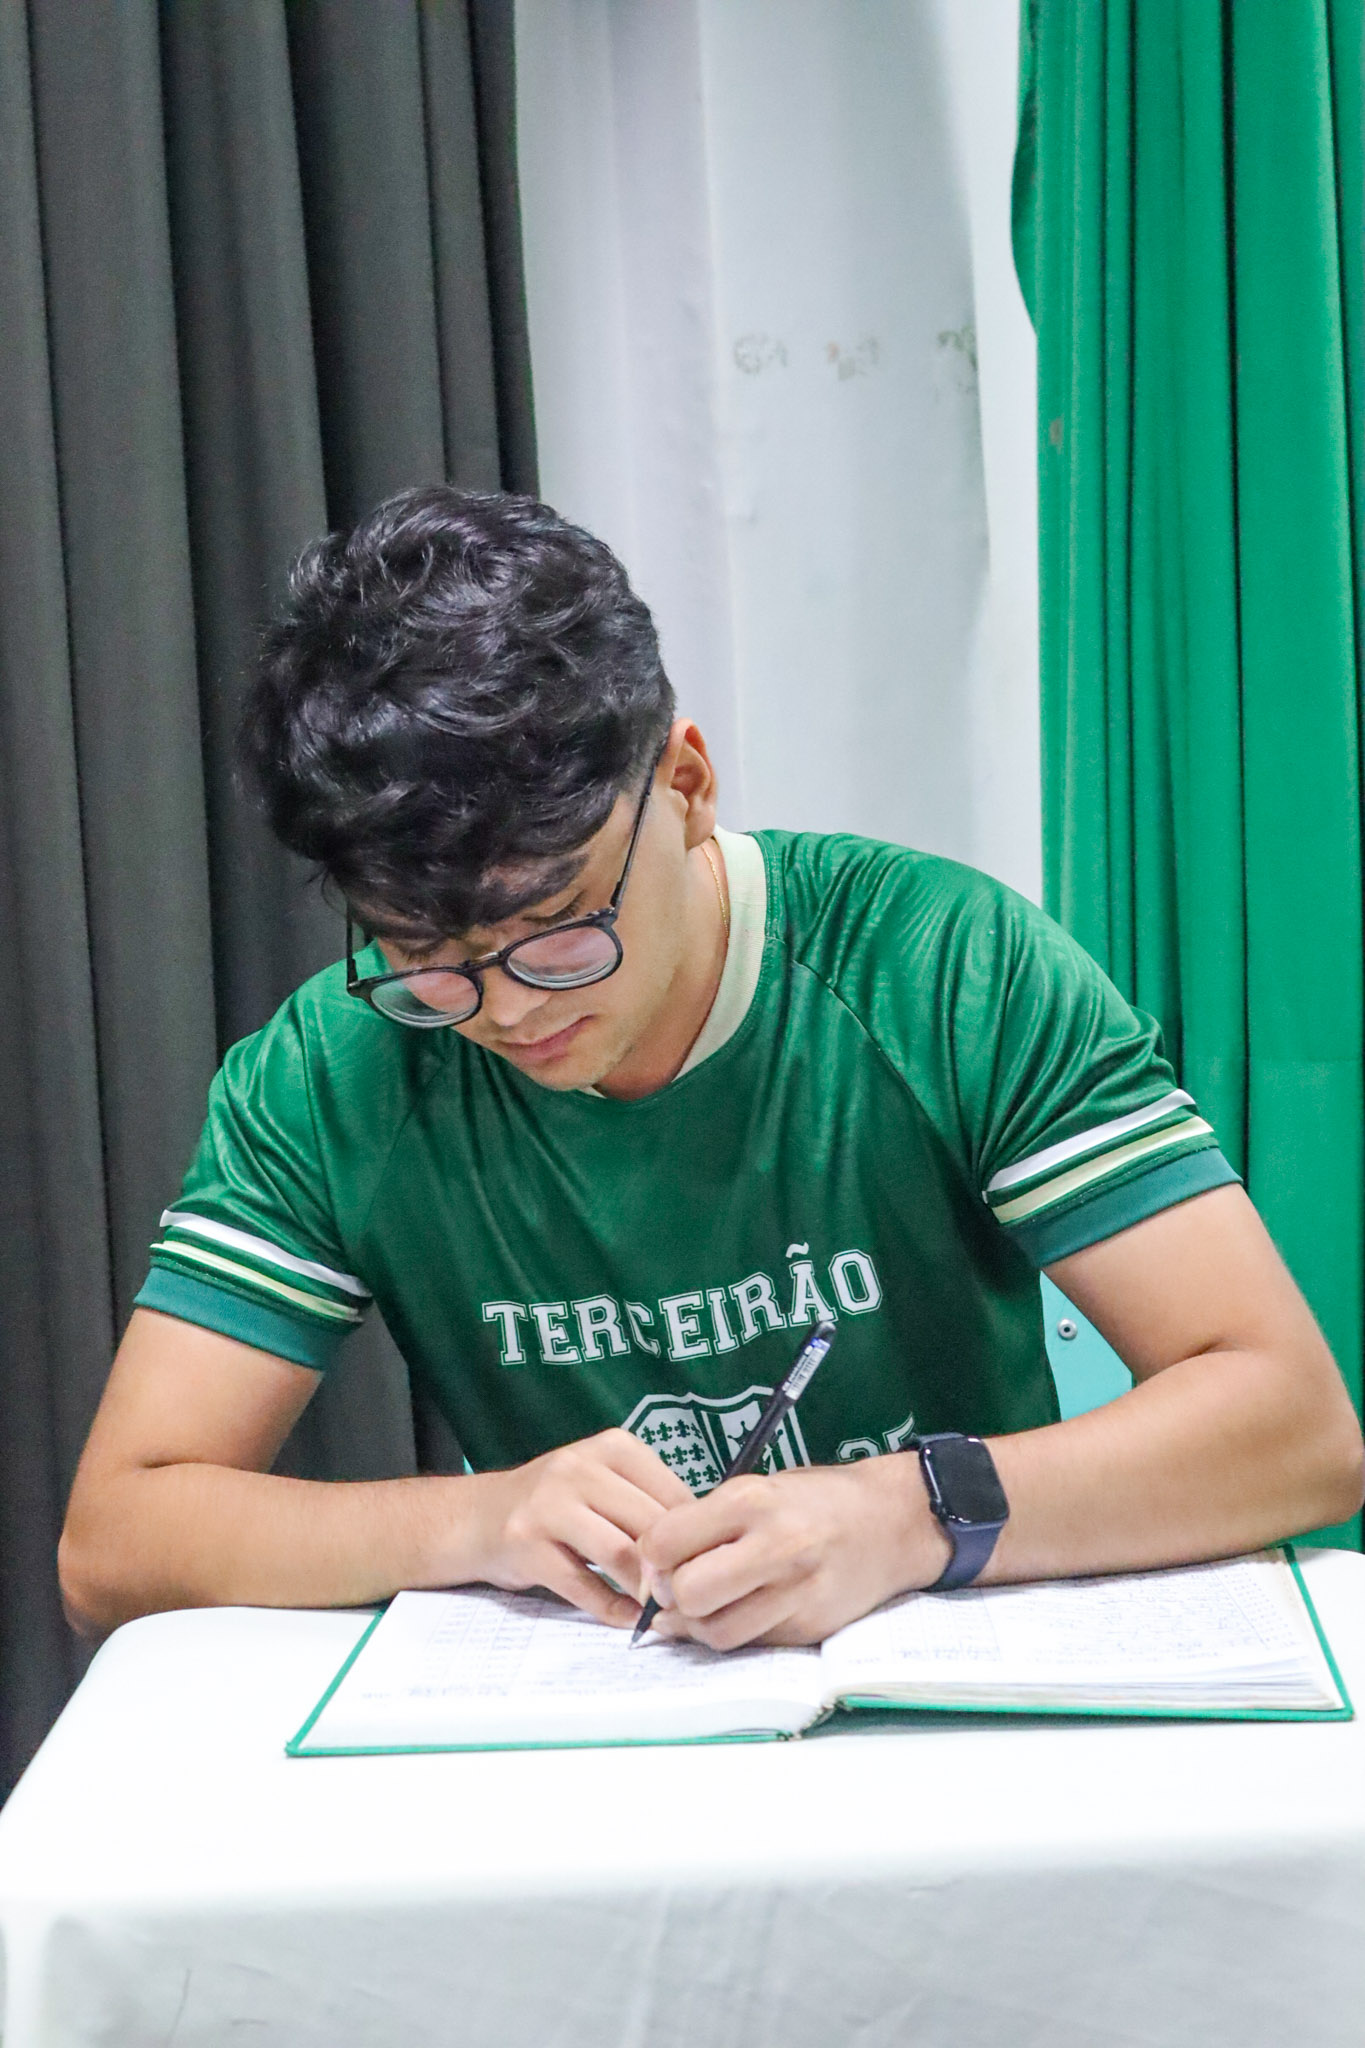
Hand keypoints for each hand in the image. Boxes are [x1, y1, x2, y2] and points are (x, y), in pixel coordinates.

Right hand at [462, 1429, 694, 1627]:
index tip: (707, 1567)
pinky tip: (626, 1618)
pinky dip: (610, 1608)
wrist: (478, 1517)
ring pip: (619, 1553)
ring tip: (661, 1609)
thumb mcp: (603, 1483)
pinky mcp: (525, 1544)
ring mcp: (548, 1504)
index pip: (673, 1494)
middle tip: (688, 1597)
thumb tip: (706, 1545)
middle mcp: (578, 1468)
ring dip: (646, 1589)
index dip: (697, 1537)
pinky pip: (581, 1584)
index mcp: (611, 1447)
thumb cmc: (556, 1505)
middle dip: (673, 1568)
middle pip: (649, 1524)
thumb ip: (646, 1504)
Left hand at [636, 1454, 950, 1648]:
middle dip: (672, 1595)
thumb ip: (706, 1524)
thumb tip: (651, 1569)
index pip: (666, 1542)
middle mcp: (775, 1546)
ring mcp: (796, 1592)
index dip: (650, 1557)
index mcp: (751, 1500)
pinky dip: (736, 1633)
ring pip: (715, 1632)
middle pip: (688, 1593)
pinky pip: (751, 1644)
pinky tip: (742, 1610)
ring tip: (709, 1603)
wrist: (892, 1522)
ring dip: (700, 1624)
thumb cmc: (815, 1501)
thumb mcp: (757, 1488)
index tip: (658, 1558)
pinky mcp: (811, 1627)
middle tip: (679, 1586)